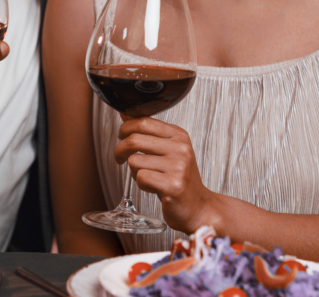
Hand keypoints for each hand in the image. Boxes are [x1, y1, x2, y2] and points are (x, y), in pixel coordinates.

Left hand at [115, 117, 217, 232]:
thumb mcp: (168, 149)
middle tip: (119, 158)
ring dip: (133, 171)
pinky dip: (141, 184)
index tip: (121, 136)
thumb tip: (125, 112)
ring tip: (147, 177)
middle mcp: (180, 148)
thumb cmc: (179, 178)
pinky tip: (153, 187)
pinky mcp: (173, 186)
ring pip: (134, 161)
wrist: (198, 207)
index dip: (125, 128)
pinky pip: (140, 178)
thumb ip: (148, 132)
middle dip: (120, 150)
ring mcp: (178, 167)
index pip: (144, 121)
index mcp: (179, 135)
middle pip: (134, 139)